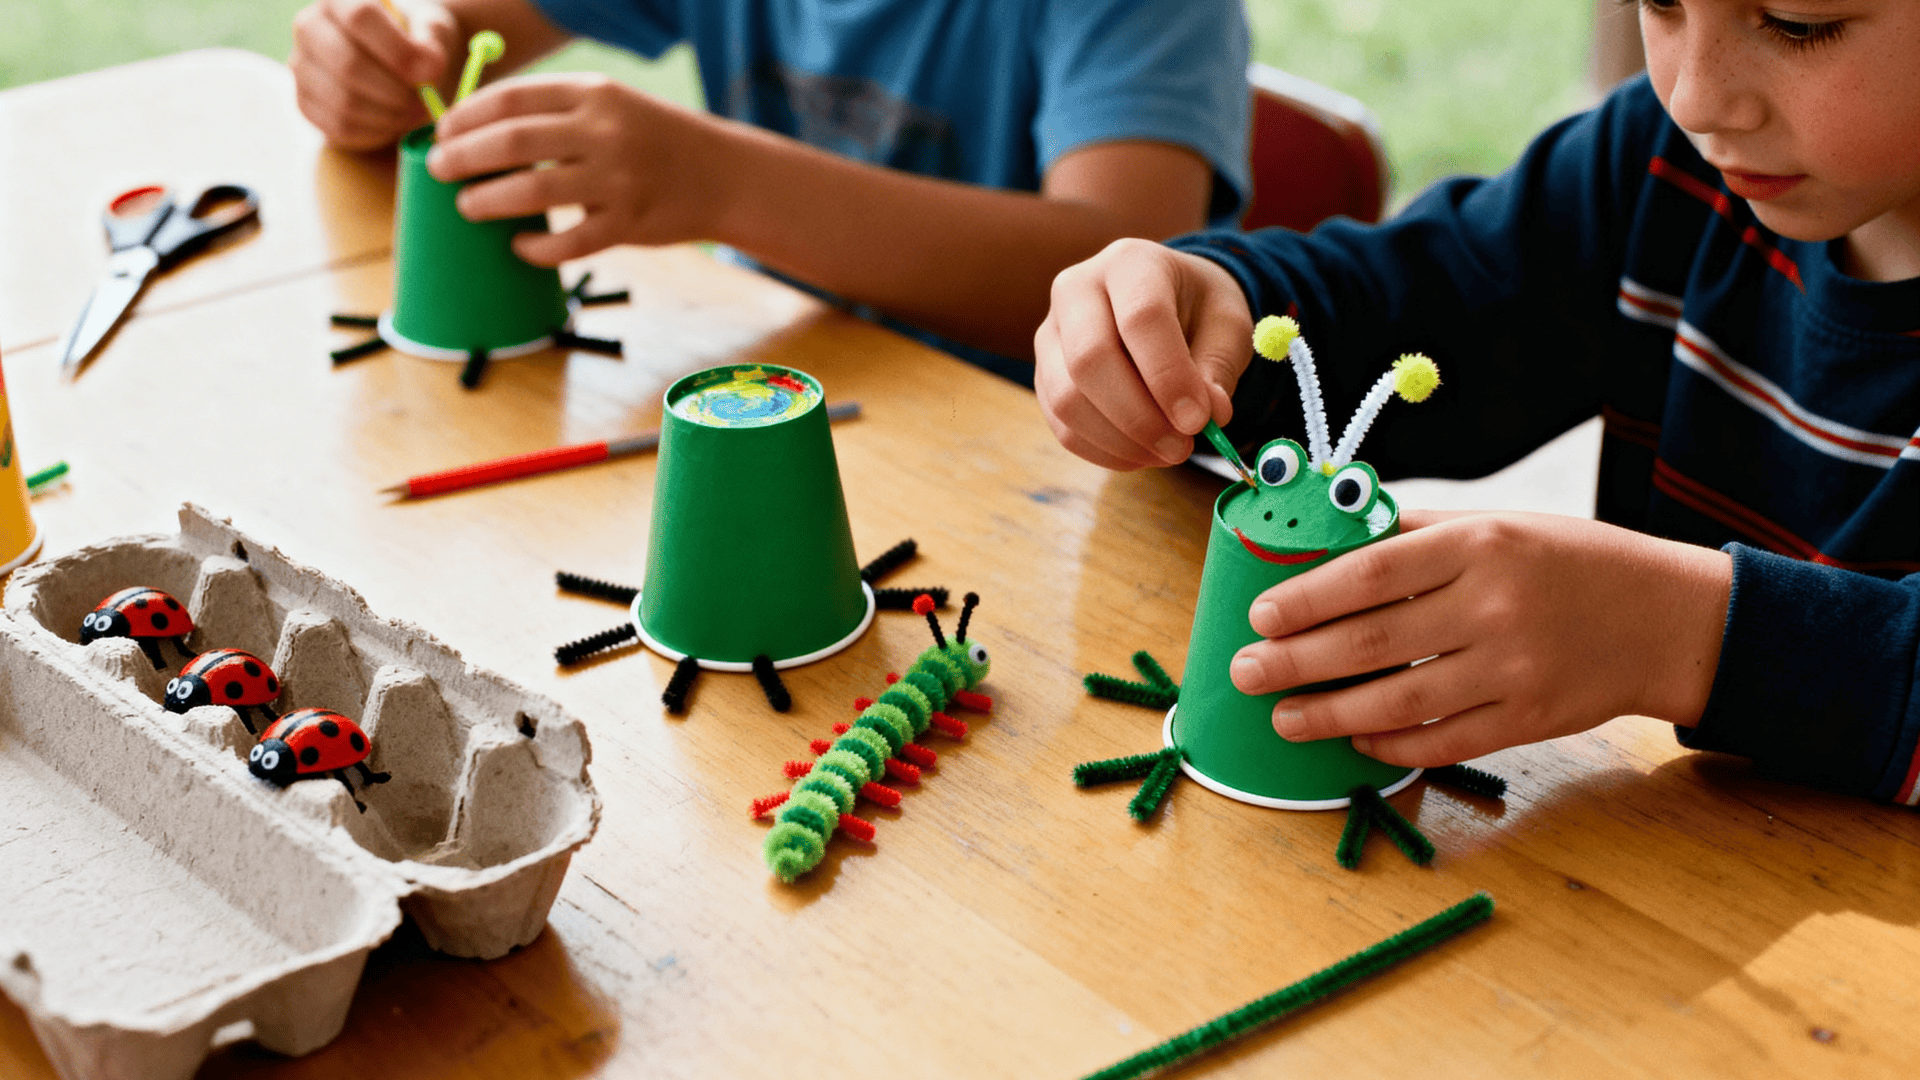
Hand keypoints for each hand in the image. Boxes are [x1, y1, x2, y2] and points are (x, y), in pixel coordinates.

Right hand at [291, 0, 458, 149]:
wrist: (395, 66)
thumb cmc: (414, 40)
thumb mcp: (432, 30)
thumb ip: (431, 41)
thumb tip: (426, 70)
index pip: (360, 17)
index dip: (398, 50)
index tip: (429, 72)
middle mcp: (310, 27)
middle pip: (349, 65)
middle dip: (396, 92)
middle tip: (423, 102)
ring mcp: (301, 66)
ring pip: (344, 102)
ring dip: (389, 116)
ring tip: (413, 112)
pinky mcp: (305, 102)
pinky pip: (340, 126)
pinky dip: (375, 132)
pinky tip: (394, 121)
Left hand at [428, 74, 726, 264]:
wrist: (724, 174)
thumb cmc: (652, 140)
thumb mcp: (610, 106)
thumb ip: (555, 112)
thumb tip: (476, 132)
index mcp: (594, 94)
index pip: (512, 99)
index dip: (466, 117)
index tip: (441, 133)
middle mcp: (605, 132)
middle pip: (513, 141)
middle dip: (462, 157)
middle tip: (438, 170)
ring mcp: (619, 179)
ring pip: (534, 190)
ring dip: (488, 201)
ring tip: (467, 206)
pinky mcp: (629, 224)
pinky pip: (569, 242)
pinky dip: (535, 247)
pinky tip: (518, 245)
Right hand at [1033, 240, 1253, 470]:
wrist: (1164, 304)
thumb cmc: (1199, 310)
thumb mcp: (1227, 327)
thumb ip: (1218, 368)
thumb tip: (1209, 416)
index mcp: (1131, 262)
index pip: (1140, 318)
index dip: (1169, 375)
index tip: (1199, 421)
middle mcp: (1077, 289)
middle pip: (1089, 359)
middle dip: (1138, 417)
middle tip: (1182, 448)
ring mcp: (1051, 333)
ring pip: (1067, 399)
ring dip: (1120, 441)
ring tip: (1167, 453)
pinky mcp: (1043, 374)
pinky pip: (1061, 424)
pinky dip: (1103, 451)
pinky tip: (1141, 454)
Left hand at [1227, 509, 1732, 765]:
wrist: (1665, 616)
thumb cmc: (1566, 561)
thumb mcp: (1497, 524)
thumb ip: (1416, 534)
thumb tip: (1328, 544)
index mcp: (1479, 543)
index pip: (1372, 573)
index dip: (1307, 598)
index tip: (1259, 615)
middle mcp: (1493, 605)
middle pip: (1373, 641)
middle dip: (1296, 662)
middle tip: (1245, 673)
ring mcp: (1513, 668)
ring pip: (1400, 700)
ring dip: (1329, 713)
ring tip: (1283, 718)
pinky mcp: (1530, 718)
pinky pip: (1443, 740)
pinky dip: (1391, 743)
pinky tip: (1353, 737)